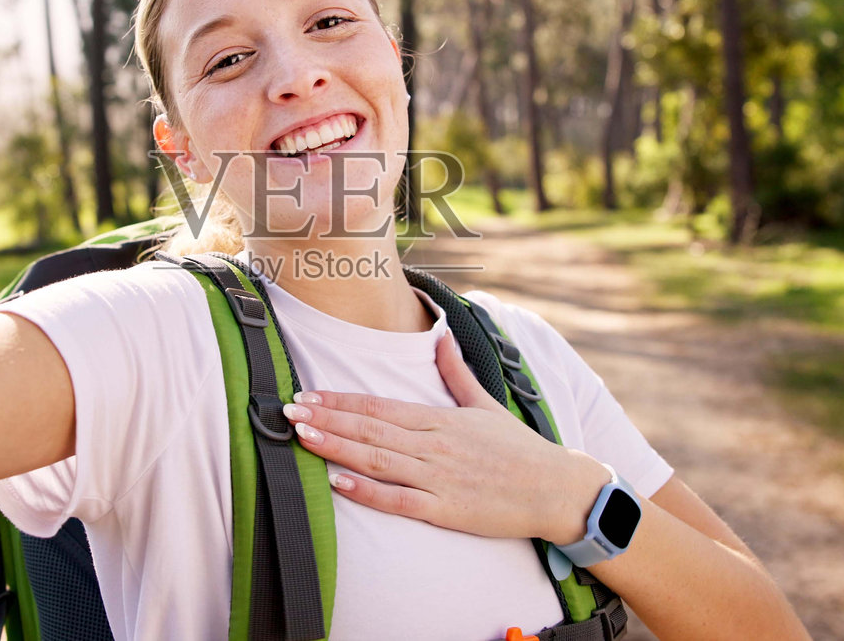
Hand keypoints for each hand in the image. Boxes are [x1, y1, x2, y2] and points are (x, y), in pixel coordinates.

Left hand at [282, 332, 610, 543]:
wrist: (556, 490)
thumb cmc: (519, 449)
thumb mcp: (485, 404)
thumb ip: (456, 371)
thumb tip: (441, 334)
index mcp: (441, 418)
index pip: (379, 406)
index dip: (340, 401)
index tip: (306, 394)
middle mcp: (435, 444)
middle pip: (370, 430)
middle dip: (326, 419)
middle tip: (286, 411)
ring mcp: (439, 477)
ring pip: (378, 460)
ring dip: (337, 447)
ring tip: (302, 436)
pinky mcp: (446, 509)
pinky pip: (400, 500)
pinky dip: (368, 491)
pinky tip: (339, 483)